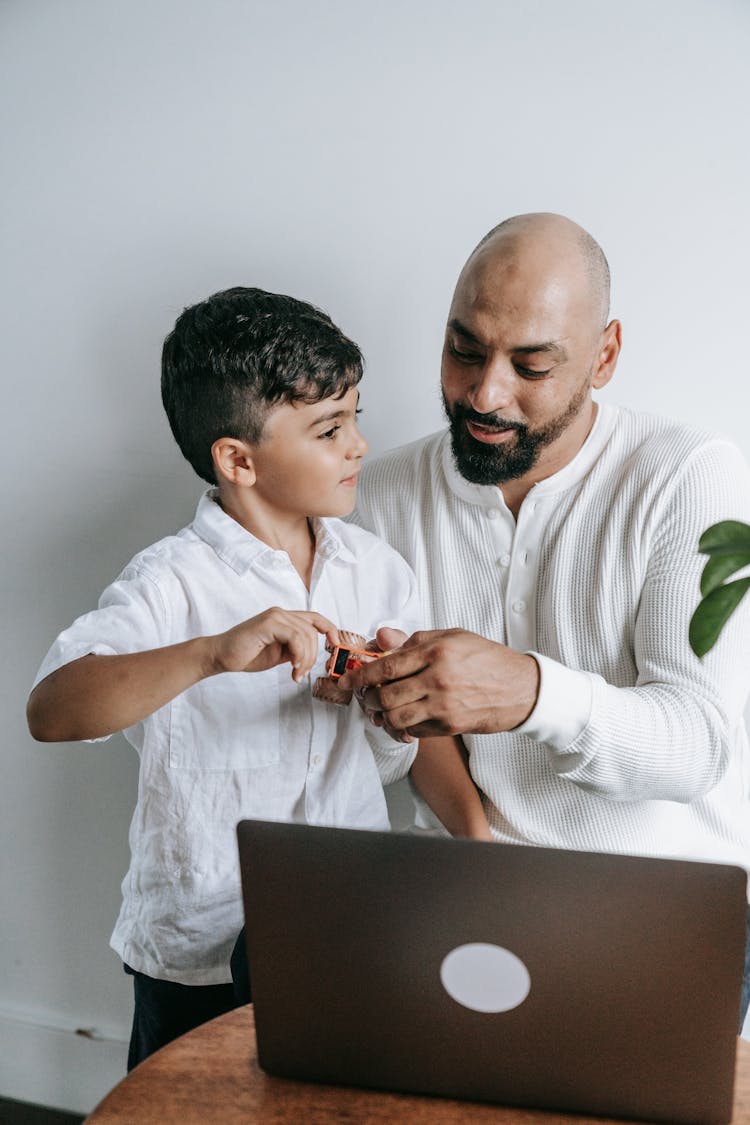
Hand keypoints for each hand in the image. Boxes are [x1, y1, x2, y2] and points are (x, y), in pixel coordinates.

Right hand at [210, 608, 337, 681]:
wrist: (221, 656)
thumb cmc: (246, 655)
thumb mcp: (279, 653)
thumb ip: (295, 650)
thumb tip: (310, 655)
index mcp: (284, 618)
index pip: (315, 618)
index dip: (330, 630)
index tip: (336, 645)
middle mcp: (281, 613)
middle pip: (312, 630)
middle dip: (313, 655)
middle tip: (301, 673)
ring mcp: (275, 616)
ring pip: (306, 635)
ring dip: (305, 658)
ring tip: (296, 673)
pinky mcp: (268, 623)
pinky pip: (295, 637)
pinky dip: (298, 654)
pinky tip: (292, 667)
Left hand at [339, 628, 539, 738]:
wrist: (520, 688)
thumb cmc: (486, 658)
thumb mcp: (452, 637)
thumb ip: (414, 640)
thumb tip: (380, 637)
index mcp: (437, 652)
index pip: (386, 666)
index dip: (360, 676)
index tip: (346, 681)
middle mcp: (438, 679)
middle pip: (385, 696)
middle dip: (368, 698)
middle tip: (366, 696)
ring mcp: (444, 706)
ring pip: (395, 718)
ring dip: (382, 716)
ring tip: (381, 709)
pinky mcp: (450, 726)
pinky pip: (414, 731)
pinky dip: (402, 727)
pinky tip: (403, 718)